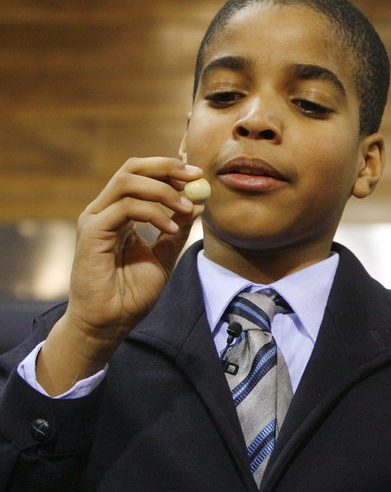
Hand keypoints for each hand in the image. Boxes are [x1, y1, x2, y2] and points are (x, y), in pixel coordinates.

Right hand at [37, 157, 204, 394]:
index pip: (142, 175)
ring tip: (186, 209)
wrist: (111, 323)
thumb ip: (177, 229)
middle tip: (194, 177)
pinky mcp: (91, 233)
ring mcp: (95, 220)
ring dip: (163, 190)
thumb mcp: (165, 256)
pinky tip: (171, 229)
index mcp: (120, 213)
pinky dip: (153, 213)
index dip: (170, 170)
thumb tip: (198, 203)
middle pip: (132, 168)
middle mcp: (104, 211)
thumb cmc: (132, 293)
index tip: (198, 176)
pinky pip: (124, 209)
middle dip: (166, 168)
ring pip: (127, 182)